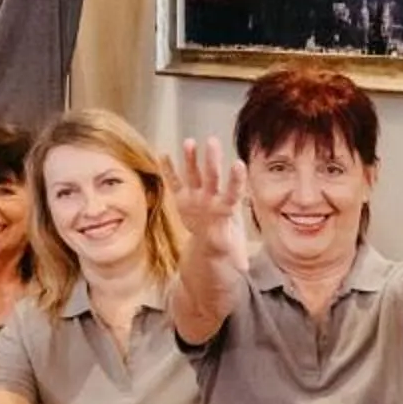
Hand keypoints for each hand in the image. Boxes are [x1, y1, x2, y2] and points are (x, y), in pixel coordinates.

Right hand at [170, 140, 250, 272]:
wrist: (210, 249)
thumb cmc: (225, 251)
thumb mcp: (230, 254)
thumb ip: (232, 254)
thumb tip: (238, 262)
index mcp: (226, 211)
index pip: (232, 193)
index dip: (235, 180)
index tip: (239, 164)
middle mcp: (211, 200)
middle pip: (212, 177)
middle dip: (212, 160)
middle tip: (212, 141)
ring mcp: (196, 198)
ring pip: (194, 175)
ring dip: (191, 159)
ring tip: (189, 142)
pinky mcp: (182, 200)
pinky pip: (175, 183)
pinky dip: (169, 170)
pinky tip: (164, 155)